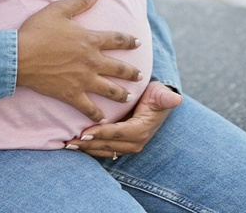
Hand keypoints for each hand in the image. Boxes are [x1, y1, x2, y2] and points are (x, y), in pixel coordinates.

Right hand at [17, 0, 143, 122]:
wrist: (20, 57)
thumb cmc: (37, 31)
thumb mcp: (58, 10)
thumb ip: (80, 1)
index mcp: (90, 40)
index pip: (117, 40)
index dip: (129, 41)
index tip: (138, 43)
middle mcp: (92, 61)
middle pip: (119, 68)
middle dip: (132, 72)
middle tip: (140, 75)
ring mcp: (84, 80)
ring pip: (110, 90)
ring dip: (122, 93)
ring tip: (130, 96)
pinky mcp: (72, 95)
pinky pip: (89, 108)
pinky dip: (97, 114)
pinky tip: (103, 118)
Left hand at [65, 81, 181, 157]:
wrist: (159, 105)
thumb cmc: (157, 95)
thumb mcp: (162, 95)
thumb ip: (166, 97)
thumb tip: (176, 98)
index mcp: (141, 129)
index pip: (118, 133)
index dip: (102, 134)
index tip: (85, 132)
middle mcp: (135, 142)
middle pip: (108, 145)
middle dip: (88, 144)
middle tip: (69, 140)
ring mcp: (128, 146)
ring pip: (104, 150)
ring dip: (86, 148)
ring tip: (68, 144)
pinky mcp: (121, 146)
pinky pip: (104, 150)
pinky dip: (90, 148)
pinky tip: (76, 145)